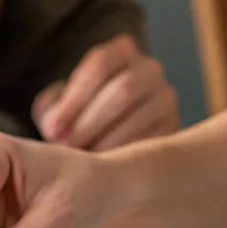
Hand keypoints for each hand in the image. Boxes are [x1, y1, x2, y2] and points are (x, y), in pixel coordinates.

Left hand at [31, 35, 177, 151]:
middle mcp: (150, 70)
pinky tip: (105, 175)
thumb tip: (55, 127)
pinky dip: (126, 161)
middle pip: (122, 91)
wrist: (115, 138)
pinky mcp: (174, 130)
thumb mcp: (61, 107)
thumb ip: (52, 110)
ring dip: (106, 144)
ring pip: (138, 119)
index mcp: (121, 52)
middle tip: (67, 149)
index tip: (52, 130)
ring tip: (82, 165)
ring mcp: (166, 100)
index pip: (99, 65)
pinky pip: (152, 143)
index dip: (73, 99)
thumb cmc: (81, 119)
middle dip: (90, 123)